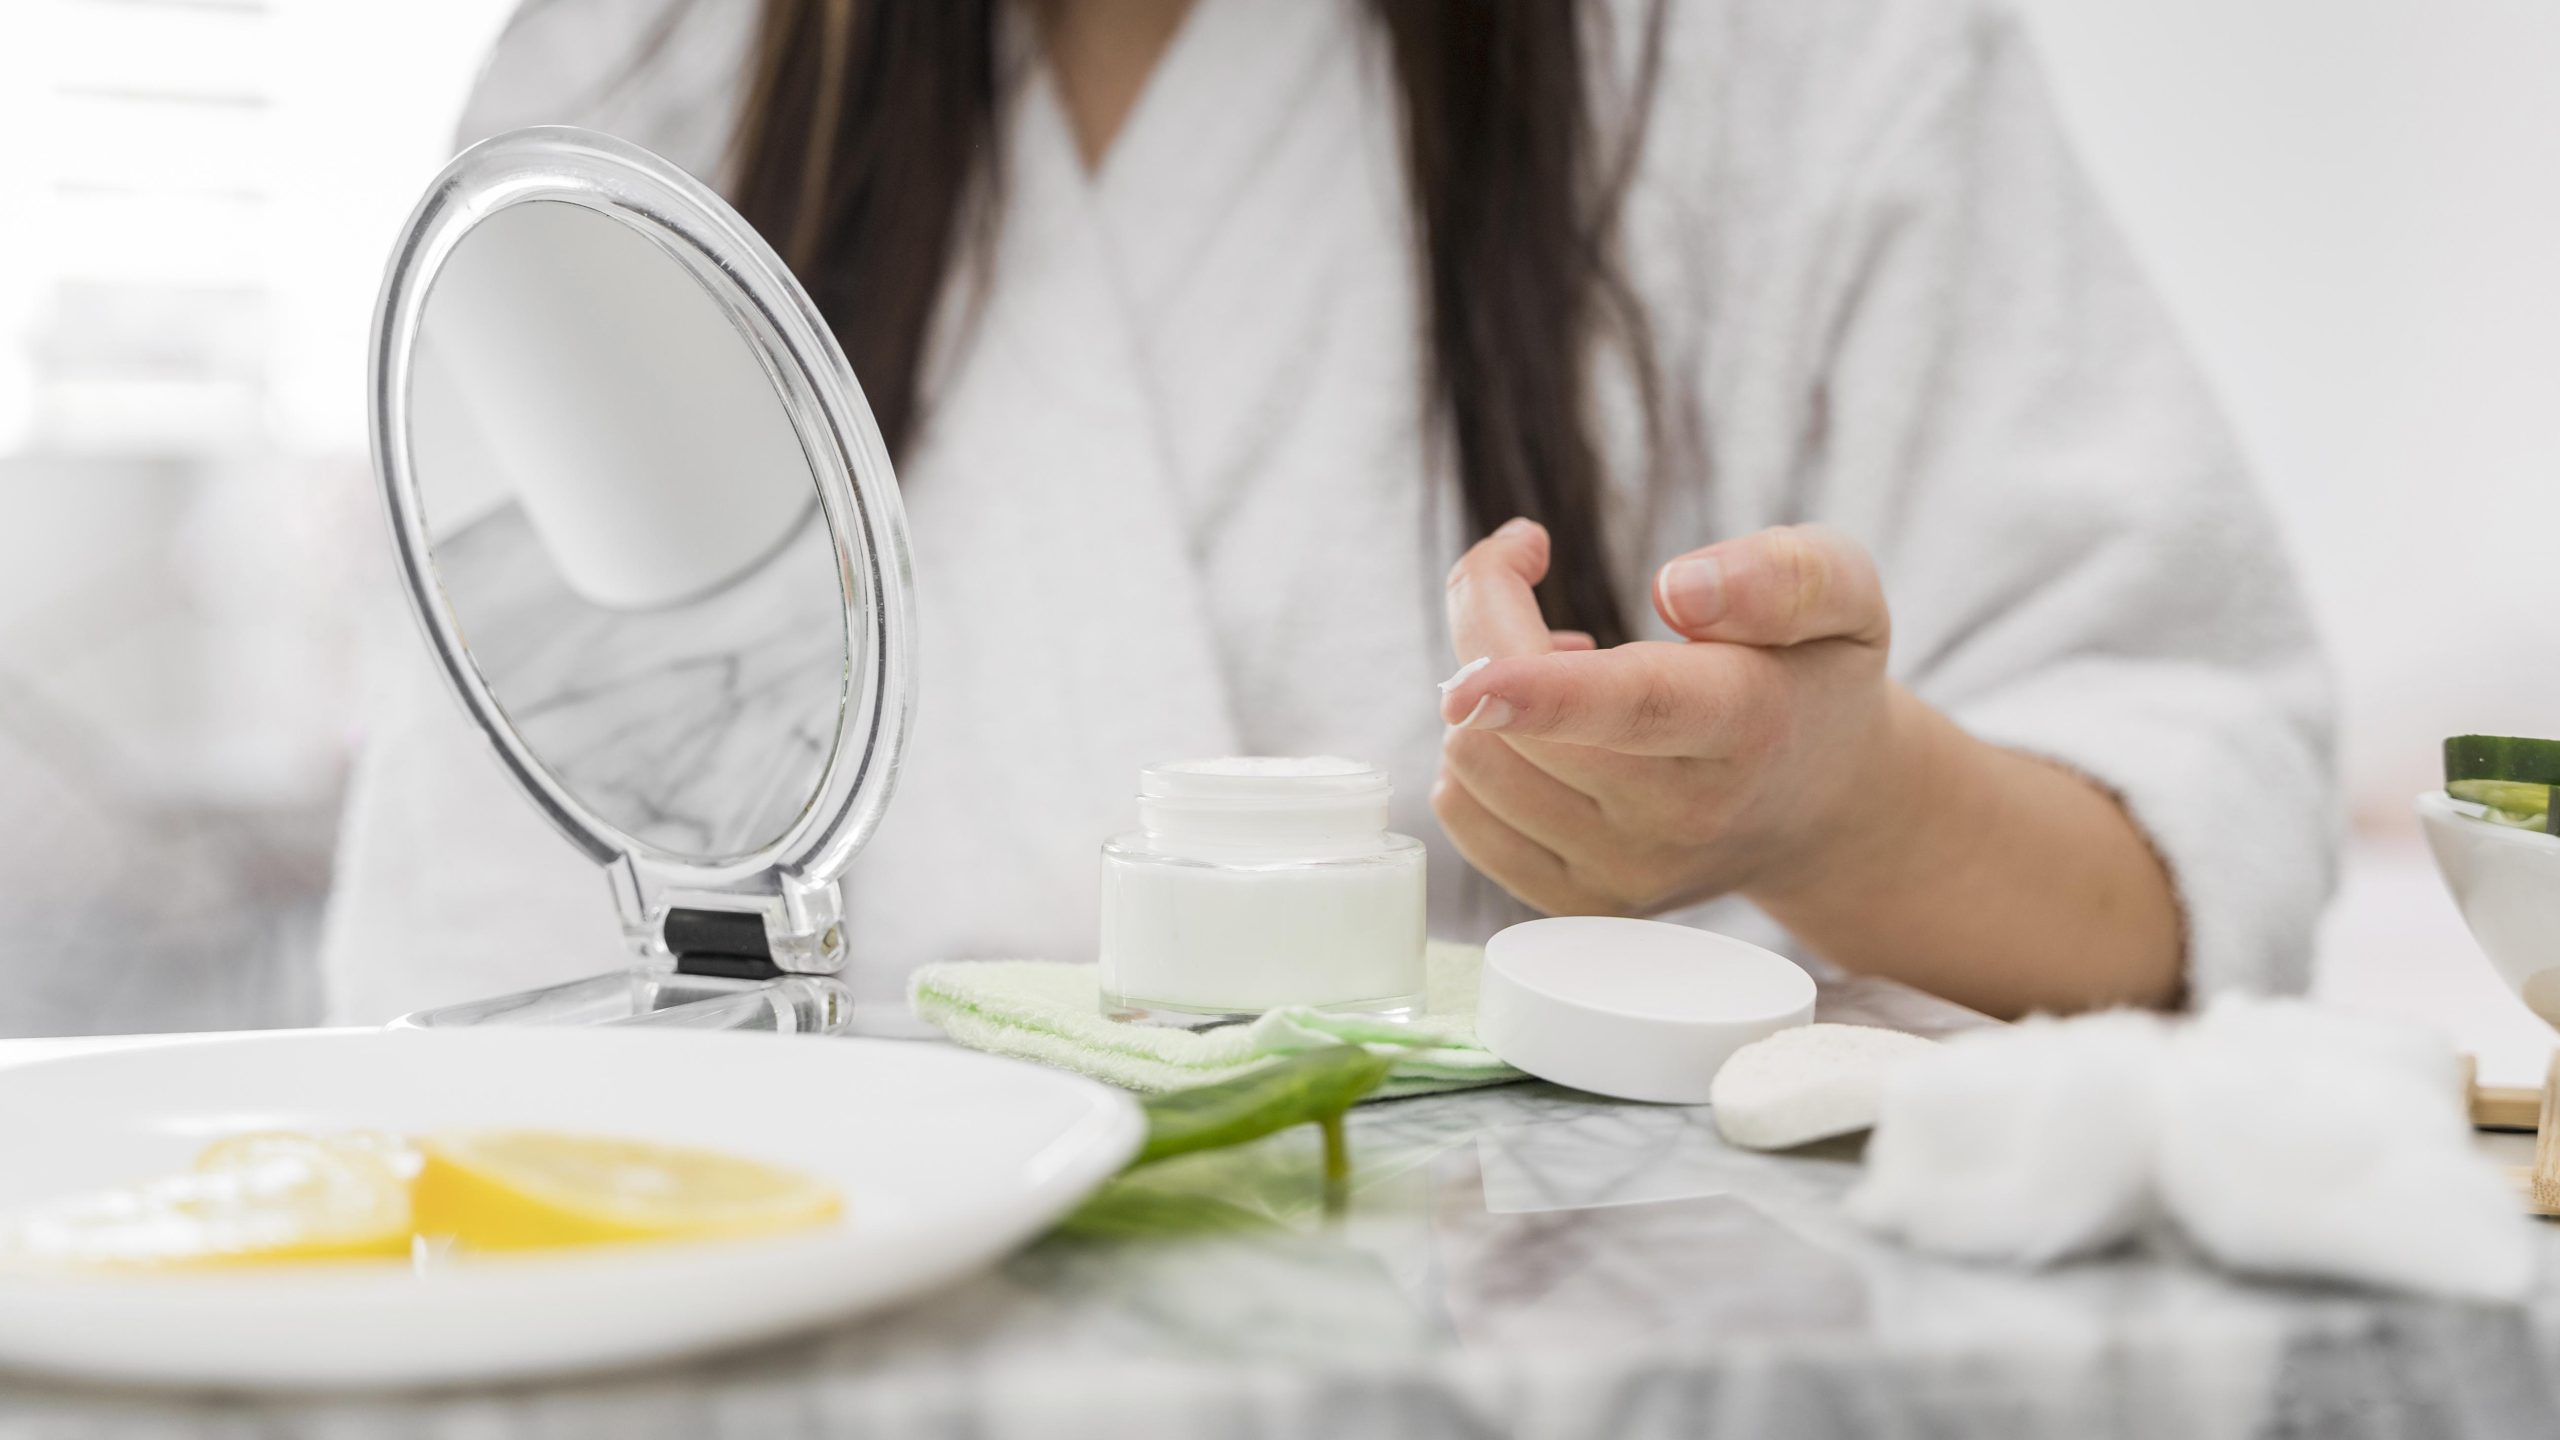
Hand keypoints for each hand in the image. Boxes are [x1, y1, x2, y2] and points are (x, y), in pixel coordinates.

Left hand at [1432, 519, 1905, 916]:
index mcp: (1748, 723)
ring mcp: (1624, 872)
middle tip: (1535, 581)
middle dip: (1490, 623)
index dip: (1543, 691)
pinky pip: (1462, 815)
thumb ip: (1783, 576)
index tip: (1467, 682)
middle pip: (1521, 729)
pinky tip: (1544, 733)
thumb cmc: (1815, 679)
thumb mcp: (1847, 597)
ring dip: (1486, 692)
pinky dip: (1479, 751)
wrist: (1821, 807)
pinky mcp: (1576, 901)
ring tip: (1564, 670)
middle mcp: (1681, 816)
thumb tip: (1680, 590)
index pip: (1638, 710)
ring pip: (1474, 767)